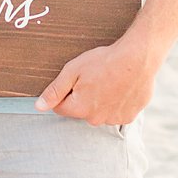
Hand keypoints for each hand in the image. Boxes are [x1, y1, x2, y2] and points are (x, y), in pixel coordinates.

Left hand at [36, 39, 159, 126]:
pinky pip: (116, 112)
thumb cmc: (104, 61)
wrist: (138, 58)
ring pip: (99, 112)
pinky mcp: (129, 117)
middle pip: (81, 110)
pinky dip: (117, 103)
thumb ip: (55, 90)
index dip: (65, 92)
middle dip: (83, 97)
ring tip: (110, 82)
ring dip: (101, 101)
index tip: (76, 80)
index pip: (61, 107)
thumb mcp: (73, 71)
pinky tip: (121, 88)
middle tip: (95, 78)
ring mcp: (113, 119)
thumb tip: (39, 107)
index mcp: (79, 108)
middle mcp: (95, 119)